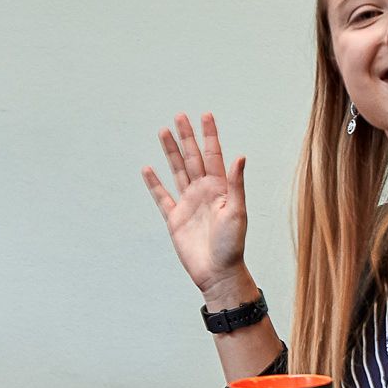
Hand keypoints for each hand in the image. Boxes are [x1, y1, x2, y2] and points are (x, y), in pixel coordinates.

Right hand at [142, 113, 249, 298]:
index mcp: (220, 188)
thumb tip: (239, 156)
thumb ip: (236, 184)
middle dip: (186, 137)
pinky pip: (162, 196)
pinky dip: (154, 183)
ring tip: (163, 132)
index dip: (209, 135)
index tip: (205, 115)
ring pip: (176, 171)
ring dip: (170, 152)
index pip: (214, 155)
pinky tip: (148, 168)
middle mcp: (203, 191)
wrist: (218, 272)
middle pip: (192, 157)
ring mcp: (188, 203)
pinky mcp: (174, 218)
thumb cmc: (232, 245)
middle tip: (180, 116)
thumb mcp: (237, 212)